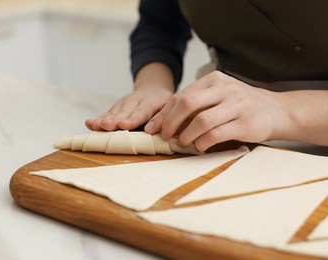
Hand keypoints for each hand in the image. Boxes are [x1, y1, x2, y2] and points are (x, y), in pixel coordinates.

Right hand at [85, 87, 172, 130]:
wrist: (152, 89)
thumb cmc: (162, 104)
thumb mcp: (168, 108)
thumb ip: (162, 119)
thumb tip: (158, 132)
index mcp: (148, 103)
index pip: (140, 113)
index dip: (132, 120)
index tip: (124, 125)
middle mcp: (132, 102)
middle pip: (122, 114)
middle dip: (114, 121)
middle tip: (106, 126)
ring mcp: (122, 105)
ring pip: (112, 114)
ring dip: (103, 121)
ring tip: (95, 126)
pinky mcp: (114, 108)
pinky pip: (105, 114)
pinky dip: (97, 119)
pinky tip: (88, 124)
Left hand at [145, 71, 286, 151]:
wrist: (277, 111)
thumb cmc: (240, 106)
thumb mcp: (218, 97)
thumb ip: (196, 105)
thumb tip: (165, 122)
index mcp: (213, 80)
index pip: (181, 96)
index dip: (163, 114)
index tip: (152, 127)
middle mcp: (224, 89)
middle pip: (187, 104)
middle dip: (170, 123)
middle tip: (164, 136)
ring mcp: (236, 105)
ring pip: (201, 121)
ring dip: (186, 135)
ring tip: (182, 143)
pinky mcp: (245, 123)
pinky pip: (216, 134)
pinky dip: (203, 143)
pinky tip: (200, 147)